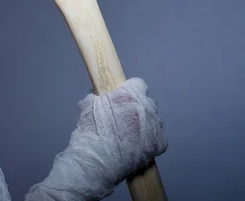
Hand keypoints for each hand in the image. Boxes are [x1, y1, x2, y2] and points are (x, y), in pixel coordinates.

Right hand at [25, 78, 167, 200]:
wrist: (96, 163)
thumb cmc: (90, 133)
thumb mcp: (88, 105)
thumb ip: (98, 96)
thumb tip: (100, 94)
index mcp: (129, 95)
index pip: (138, 84)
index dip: (129, 90)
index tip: (122, 97)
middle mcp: (146, 108)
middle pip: (146, 102)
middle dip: (136, 107)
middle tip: (123, 118)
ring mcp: (155, 127)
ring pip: (153, 119)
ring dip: (144, 123)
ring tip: (129, 134)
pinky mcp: (159, 144)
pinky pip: (158, 136)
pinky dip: (149, 139)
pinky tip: (137, 145)